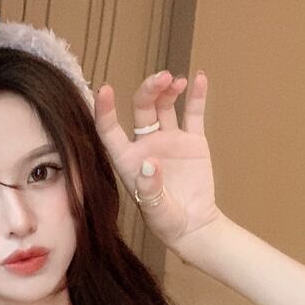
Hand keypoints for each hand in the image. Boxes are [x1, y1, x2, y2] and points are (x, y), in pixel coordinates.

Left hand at [94, 70, 225, 254]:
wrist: (194, 227)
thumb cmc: (167, 223)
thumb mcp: (156, 212)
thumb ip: (150, 189)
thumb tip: (149, 164)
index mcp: (128, 161)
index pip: (109, 131)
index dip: (105, 111)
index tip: (105, 89)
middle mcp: (145, 145)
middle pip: (141, 109)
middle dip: (149, 90)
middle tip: (163, 78)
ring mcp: (169, 141)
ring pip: (164, 106)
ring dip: (168, 90)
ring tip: (177, 80)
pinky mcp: (192, 142)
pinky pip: (193, 114)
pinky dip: (196, 96)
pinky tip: (199, 77)